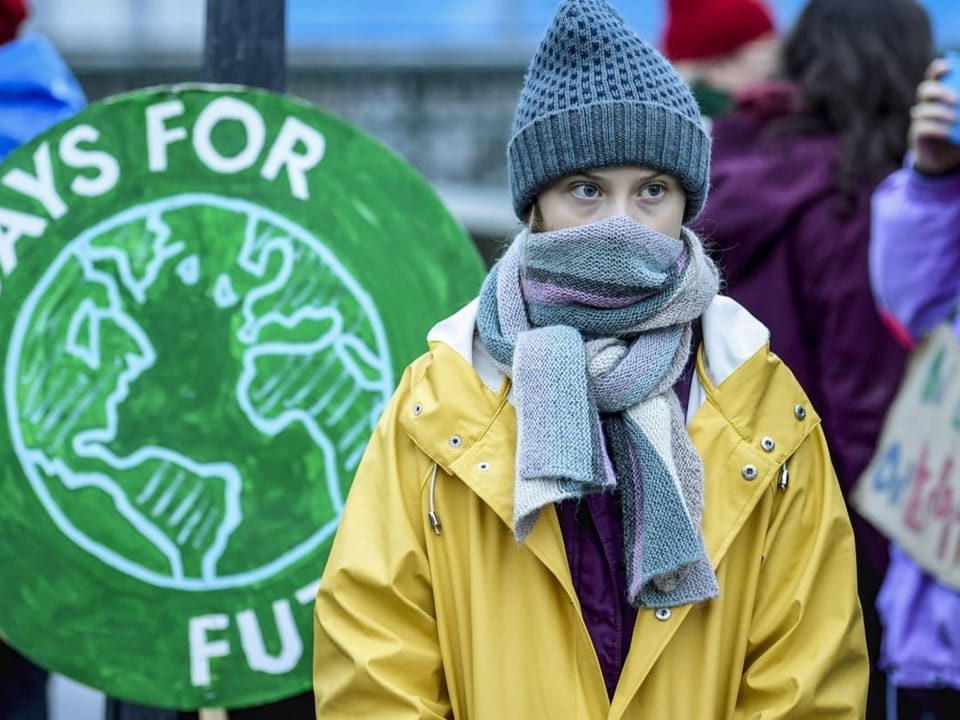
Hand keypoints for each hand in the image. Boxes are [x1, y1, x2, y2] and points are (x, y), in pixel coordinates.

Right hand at [910, 58, 959, 174]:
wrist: (946, 158)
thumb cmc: (959, 132)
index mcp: (939, 94)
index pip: (933, 76)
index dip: (937, 69)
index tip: (949, 67)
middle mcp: (926, 104)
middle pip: (924, 90)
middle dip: (939, 91)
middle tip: (955, 99)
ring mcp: (920, 120)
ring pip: (922, 111)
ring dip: (939, 113)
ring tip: (956, 119)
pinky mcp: (917, 136)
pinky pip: (922, 128)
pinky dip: (936, 128)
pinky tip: (948, 132)